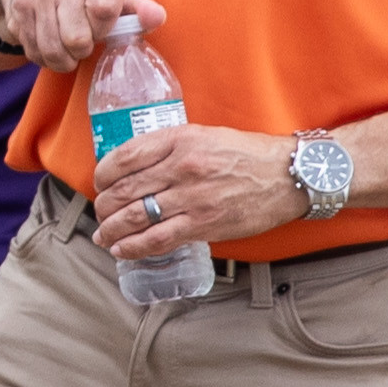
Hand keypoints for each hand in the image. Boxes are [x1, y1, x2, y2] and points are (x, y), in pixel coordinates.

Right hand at [0, 0, 142, 74]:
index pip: (105, 11)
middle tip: (84, 37)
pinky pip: (36, 52)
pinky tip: (52, 45)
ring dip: (65, 58)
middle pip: (78, 38)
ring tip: (69, 46)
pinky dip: (46, 58)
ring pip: (55, 50)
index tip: (102, 25)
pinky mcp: (19, 8)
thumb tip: (157, 17)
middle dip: (83, 47)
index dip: (105, 28)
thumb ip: (140, 12)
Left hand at [88, 119, 295, 258]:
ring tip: (104, 236)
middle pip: (125, 189)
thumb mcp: (204, 136)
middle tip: (100, 212)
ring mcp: (192, 198)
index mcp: (180, 140)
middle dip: (104, 206)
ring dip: (112, 229)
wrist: (287, 175)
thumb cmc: (247, 154)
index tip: (100, 183)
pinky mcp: (204, 224)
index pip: (124, 157)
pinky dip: (134, 247)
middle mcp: (182, 167)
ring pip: (136, 217)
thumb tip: (135, 168)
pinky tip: (122, 250)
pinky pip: (159, 239)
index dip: (103, 174)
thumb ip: (170, 148)